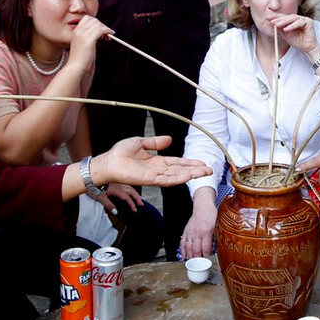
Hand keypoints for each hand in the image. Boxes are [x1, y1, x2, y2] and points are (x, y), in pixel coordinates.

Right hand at [68, 15, 112, 71]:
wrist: (76, 67)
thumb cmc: (81, 59)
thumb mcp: (84, 44)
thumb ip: (90, 37)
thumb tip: (102, 32)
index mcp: (75, 31)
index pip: (87, 18)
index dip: (96, 23)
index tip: (101, 30)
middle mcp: (78, 31)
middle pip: (94, 20)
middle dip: (102, 25)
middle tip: (106, 34)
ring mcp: (83, 34)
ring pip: (98, 24)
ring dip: (105, 29)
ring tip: (108, 37)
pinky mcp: (89, 39)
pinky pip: (101, 30)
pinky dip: (107, 31)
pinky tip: (110, 36)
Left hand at [89, 136, 210, 187]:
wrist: (109, 161)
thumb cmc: (121, 153)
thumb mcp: (141, 142)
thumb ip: (156, 142)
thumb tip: (170, 139)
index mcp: (157, 161)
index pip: (177, 163)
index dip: (190, 163)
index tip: (202, 163)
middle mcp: (158, 170)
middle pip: (181, 170)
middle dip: (195, 170)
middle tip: (210, 170)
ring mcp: (155, 176)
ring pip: (177, 176)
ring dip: (191, 174)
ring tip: (204, 172)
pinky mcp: (149, 180)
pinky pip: (166, 180)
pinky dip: (178, 178)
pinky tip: (188, 176)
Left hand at [90, 182, 142, 213]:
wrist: (88, 176)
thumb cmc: (92, 187)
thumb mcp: (100, 197)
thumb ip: (108, 205)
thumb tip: (116, 212)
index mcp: (116, 190)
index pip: (127, 198)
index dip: (132, 204)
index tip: (135, 210)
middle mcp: (118, 184)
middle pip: (131, 191)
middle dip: (137, 197)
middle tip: (141, 204)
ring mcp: (117, 181)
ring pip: (129, 186)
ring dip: (135, 192)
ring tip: (138, 197)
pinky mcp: (114, 179)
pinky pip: (126, 182)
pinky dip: (130, 187)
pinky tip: (129, 188)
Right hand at [181, 195, 216, 258]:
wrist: (203, 206)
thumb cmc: (211, 215)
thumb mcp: (218, 225)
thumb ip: (217, 236)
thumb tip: (218, 248)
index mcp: (207, 231)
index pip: (205, 248)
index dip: (206, 257)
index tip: (208, 261)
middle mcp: (197, 232)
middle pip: (196, 250)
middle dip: (198, 259)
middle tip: (200, 265)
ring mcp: (190, 232)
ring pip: (188, 248)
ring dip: (190, 257)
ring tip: (193, 263)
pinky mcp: (186, 231)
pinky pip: (183, 243)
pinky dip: (183, 251)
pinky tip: (184, 257)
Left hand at [266, 13, 318, 55]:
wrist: (307, 49)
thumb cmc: (298, 42)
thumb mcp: (286, 35)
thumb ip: (280, 28)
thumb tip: (271, 23)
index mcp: (294, 20)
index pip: (284, 17)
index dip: (276, 17)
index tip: (268, 18)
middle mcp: (299, 18)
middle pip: (288, 16)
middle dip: (279, 19)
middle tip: (272, 21)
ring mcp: (304, 19)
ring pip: (293, 18)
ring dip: (284, 21)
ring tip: (277, 25)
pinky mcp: (309, 22)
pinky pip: (299, 22)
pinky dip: (292, 26)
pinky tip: (286, 29)